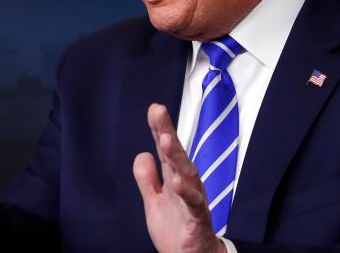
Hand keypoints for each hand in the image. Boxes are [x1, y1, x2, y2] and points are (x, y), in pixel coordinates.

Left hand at [134, 104, 225, 252]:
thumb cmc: (176, 230)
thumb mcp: (153, 202)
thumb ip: (147, 179)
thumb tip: (142, 154)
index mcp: (175, 179)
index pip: (166, 151)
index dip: (160, 129)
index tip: (154, 108)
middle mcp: (186, 185)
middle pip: (177, 155)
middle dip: (168, 132)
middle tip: (159, 112)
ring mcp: (193, 200)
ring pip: (187, 174)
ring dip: (176, 156)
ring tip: (165, 140)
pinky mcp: (197, 219)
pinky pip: (193, 204)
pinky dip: (186, 192)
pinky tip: (176, 181)